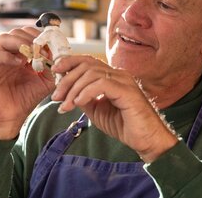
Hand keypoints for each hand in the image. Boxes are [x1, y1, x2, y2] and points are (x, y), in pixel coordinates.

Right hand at [0, 27, 55, 139]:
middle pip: (17, 32)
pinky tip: (20, 64)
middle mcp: (8, 53)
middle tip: (43, 49)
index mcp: (21, 54)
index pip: (29, 35)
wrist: (9, 118)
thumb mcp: (45, 82)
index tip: (52, 44)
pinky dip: (8, 56)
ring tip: (32, 54)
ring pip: (4, 38)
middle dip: (32, 38)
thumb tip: (61, 54)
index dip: (41, 37)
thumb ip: (53, 67)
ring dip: (21, 43)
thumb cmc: (25, 99)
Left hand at [51, 56, 177, 161]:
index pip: (88, 61)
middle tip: (56, 97)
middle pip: (86, 65)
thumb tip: (68, 91)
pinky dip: (86, 92)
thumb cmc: (125, 126)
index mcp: (112, 77)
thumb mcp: (97, 110)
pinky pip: (102, 84)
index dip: (69, 62)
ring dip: (74, 89)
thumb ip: (84, 98)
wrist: (146, 139)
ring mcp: (124, 81)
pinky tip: (79, 103)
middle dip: (67, 79)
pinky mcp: (127, 91)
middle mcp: (118, 74)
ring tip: (66, 105)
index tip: (55, 71)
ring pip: (92, 73)